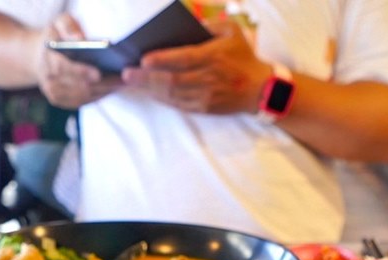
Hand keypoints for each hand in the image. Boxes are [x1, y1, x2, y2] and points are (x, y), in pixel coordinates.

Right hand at [37, 14, 120, 109]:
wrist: (38, 56)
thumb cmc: (55, 36)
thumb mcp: (59, 23)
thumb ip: (68, 27)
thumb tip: (80, 39)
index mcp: (47, 58)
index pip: (63, 67)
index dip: (82, 71)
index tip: (99, 73)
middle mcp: (48, 79)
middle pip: (78, 85)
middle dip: (101, 83)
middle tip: (121, 79)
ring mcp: (54, 93)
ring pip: (83, 96)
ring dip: (104, 91)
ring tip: (121, 83)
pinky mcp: (61, 102)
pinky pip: (83, 101)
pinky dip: (99, 95)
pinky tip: (113, 87)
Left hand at [120, 20, 270, 114]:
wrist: (260, 90)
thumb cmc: (244, 57)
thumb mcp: (232, 31)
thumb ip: (209, 25)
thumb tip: (188, 23)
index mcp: (213, 57)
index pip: (183, 59)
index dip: (162, 60)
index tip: (144, 59)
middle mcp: (207, 78)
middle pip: (171, 80)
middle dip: (146, 78)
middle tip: (127, 74)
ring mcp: (205, 96)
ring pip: (172, 95)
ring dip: (150, 89)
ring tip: (133, 83)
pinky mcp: (204, 108)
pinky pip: (178, 105)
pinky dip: (162, 99)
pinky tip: (150, 92)